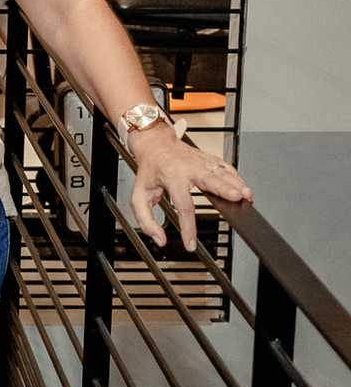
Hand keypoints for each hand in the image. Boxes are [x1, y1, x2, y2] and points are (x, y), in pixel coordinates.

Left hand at [128, 123, 252, 251]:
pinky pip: (225, 167)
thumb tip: (159, 238)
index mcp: (171, 176)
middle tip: (238, 198)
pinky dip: (236, 177)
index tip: (191, 243)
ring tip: (247, 195)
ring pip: (222, 172)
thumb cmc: (149, 170)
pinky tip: (243, 187)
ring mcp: (200, 161)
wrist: (155, 143)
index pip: (183, 206)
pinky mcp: (208, 158)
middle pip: (210, 180)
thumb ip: (146, 220)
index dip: (188, 227)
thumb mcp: (139, 195)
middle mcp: (188, 167)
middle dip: (225, 190)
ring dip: (236, 183)